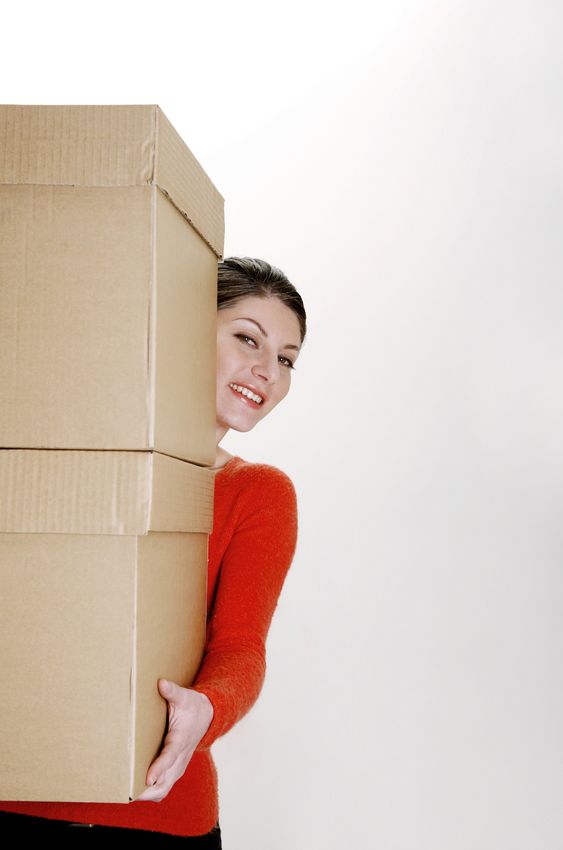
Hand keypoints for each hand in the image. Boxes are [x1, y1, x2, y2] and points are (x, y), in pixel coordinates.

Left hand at [135, 678, 213, 801]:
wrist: (208, 716)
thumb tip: (161, 683)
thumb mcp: (184, 696)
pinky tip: (137, 789)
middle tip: (128, 792)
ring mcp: (179, 765)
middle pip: (165, 782)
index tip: (147, 778)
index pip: (170, 756)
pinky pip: (164, 787)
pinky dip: (152, 792)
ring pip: (164, 789)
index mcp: (181, 739)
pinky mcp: (176, 769)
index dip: (159, 768)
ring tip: (129, 794)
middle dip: (148, 791)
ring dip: (148, 794)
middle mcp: (181, 756)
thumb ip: (172, 691)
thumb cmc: (192, 706)